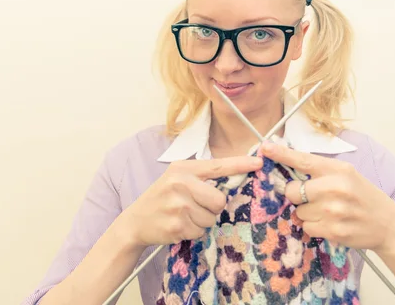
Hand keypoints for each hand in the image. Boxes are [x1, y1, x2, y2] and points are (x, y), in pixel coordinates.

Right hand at [121, 155, 262, 246]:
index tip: (259, 162)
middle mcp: (180, 183)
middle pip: (219, 200)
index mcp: (183, 169)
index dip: (240, 164)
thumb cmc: (162, 198)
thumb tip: (233, 180)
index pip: (217, 166)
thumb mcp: (177, 179)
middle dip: (213, 208)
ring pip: (211, 218)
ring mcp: (178, 205)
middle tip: (196, 207)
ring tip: (183, 216)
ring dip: (201, 221)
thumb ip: (201, 178)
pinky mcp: (177, 225)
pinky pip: (200, 232)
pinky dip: (193, 232)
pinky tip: (178, 225)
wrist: (135, 221)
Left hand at [261, 142, 394, 251]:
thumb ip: (320, 171)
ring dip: (308, 213)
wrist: (388, 225)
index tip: (264, 148)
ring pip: (299, 211)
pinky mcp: (334, 230)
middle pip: (293, 191)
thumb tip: (288, 169)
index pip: (303, 160)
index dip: (281, 154)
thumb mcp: (346, 175)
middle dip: (298, 195)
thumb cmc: (362, 196)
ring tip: (329, 212)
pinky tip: (331, 224)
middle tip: (314, 198)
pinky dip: (314, 227)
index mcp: (338, 169)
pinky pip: (307, 227)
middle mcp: (335, 187)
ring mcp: (334, 210)